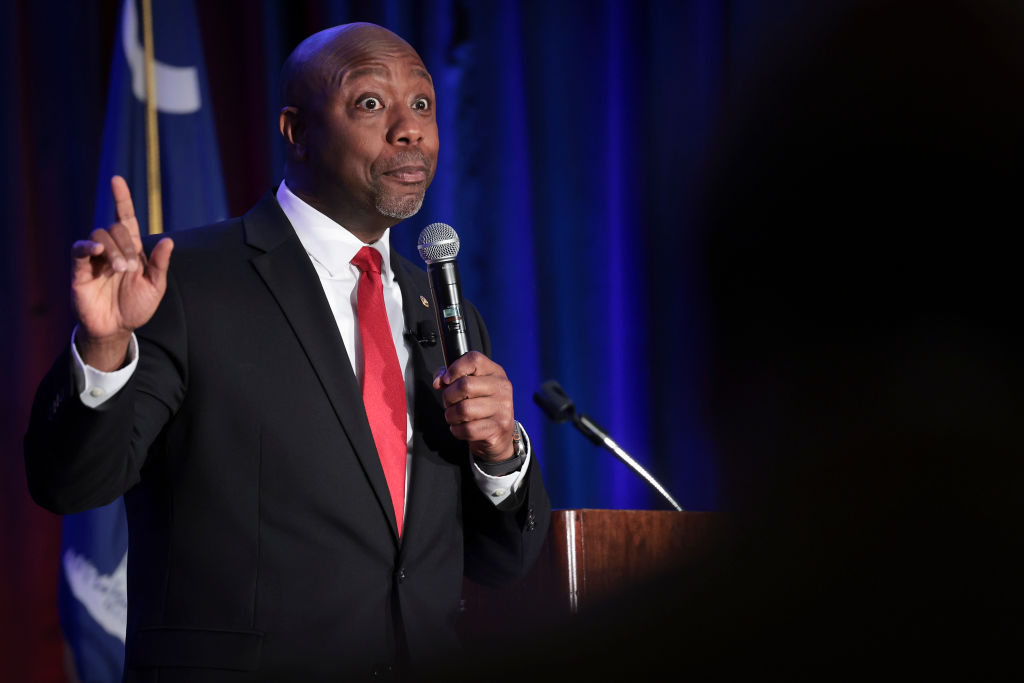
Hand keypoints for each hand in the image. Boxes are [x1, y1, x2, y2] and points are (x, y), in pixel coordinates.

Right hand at [71, 176, 173, 370]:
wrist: (116, 329)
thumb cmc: (135, 307)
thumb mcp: (155, 287)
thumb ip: (160, 264)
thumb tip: (169, 240)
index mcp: (131, 250)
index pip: (125, 218)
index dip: (122, 199)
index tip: (117, 180)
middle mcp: (112, 250)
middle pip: (116, 228)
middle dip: (127, 245)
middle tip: (130, 269)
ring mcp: (95, 258)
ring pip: (99, 235)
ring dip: (113, 250)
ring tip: (120, 270)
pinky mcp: (80, 270)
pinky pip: (79, 250)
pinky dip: (88, 246)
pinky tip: (97, 251)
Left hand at [432, 351, 515, 461]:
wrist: (499, 434)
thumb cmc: (480, 406)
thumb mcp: (469, 386)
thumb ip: (450, 378)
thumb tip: (438, 382)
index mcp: (495, 372)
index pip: (474, 359)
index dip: (454, 368)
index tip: (447, 380)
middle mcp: (502, 388)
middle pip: (465, 385)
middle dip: (448, 397)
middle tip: (450, 403)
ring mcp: (502, 408)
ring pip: (463, 409)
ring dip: (451, 415)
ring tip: (455, 416)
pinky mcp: (498, 428)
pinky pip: (467, 429)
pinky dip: (457, 430)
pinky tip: (461, 428)